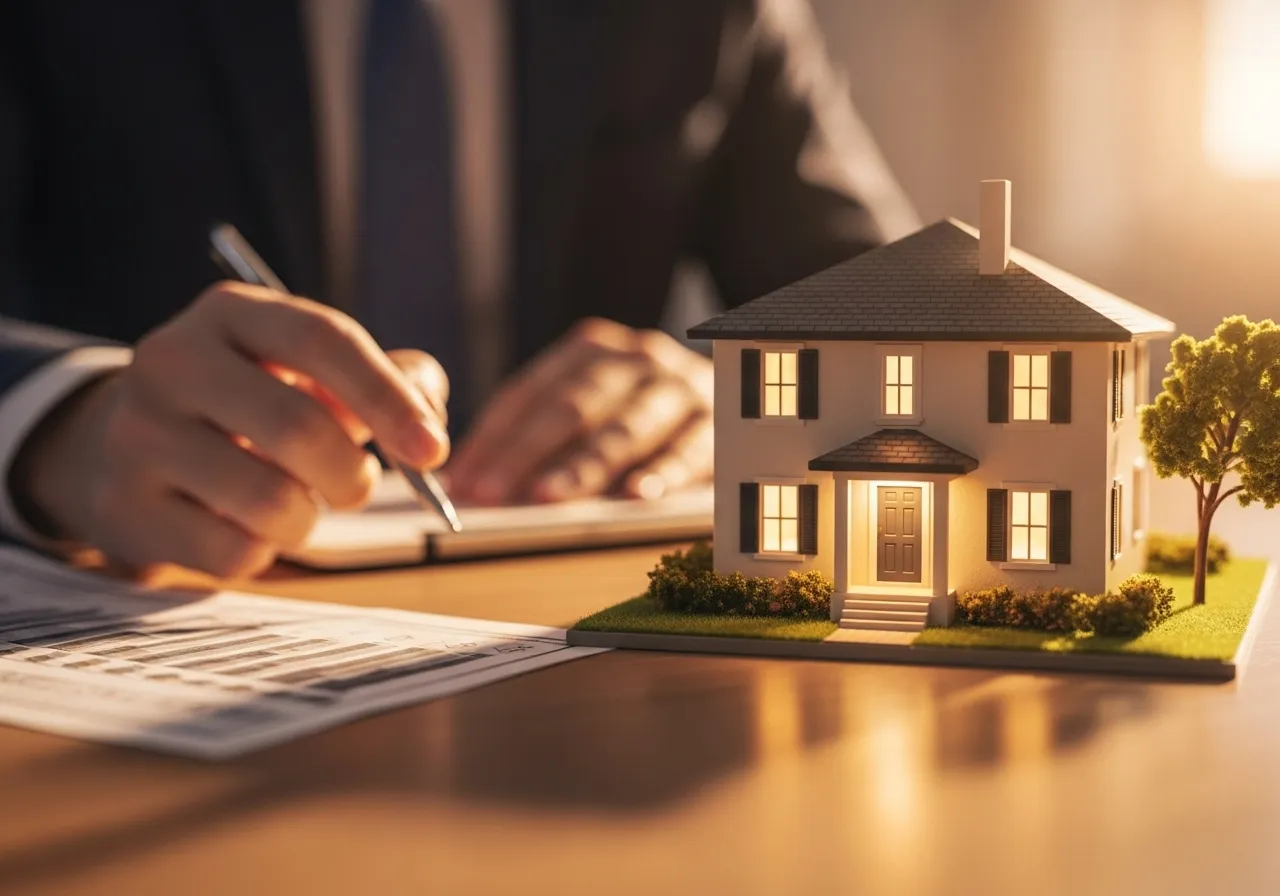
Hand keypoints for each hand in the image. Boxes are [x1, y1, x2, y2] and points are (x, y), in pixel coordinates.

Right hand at [11, 283, 448, 578]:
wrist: (123, 444)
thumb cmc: (254, 403)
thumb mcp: (314, 371)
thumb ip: (393, 384)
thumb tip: (429, 430)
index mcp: (231, 313)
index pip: (323, 339)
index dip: (388, 397)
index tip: (433, 451)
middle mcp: (173, 361)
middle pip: (300, 428)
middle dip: (352, 475)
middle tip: (357, 486)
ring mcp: (139, 434)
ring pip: (272, 502)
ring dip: (308, 519)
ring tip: (294, 502)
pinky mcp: (125, 506)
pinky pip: (235, 553)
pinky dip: (262, 549)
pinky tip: (241, 523)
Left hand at [446, 318, 711, 503]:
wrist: (744, 390)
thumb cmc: (642, 415)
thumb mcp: (591, 408)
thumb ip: (535, 436)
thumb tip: (468, 485)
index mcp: (592, 349)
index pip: (530, 393)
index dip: (493, 438)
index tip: (462, 481)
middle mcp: (637, 359)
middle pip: (572, 407)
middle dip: (524, 454)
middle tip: (491, 495)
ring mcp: (680, 387)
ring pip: (623, 429)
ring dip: (583, 467)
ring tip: (547, 497)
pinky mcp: (719, 421)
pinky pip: (688, 450)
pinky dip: (662, 474)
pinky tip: (636, 496)